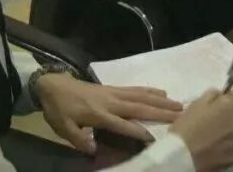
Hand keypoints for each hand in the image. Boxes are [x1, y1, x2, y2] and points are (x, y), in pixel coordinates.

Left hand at [35, 73, 182, 154]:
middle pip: (138, 107)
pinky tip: (161, 92)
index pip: (122, 124)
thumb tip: (94, 148)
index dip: (138, 131)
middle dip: (160, 112)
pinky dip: (150, 90)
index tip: (155, 137)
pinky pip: (135, 89)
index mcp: (99, 114)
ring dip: (160, 100)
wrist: (53, 85)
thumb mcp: (62, 128)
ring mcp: (113, 93)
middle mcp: (110, 102)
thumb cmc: (58, 109)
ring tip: (177, 104)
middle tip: (180, 115)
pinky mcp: (113, 88)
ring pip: (140, 96)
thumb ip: (78, 139)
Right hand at [170, 87, 232, 171]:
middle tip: (212, 123)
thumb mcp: (196, 104)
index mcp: (229, 106)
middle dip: (229, 117)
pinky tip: (217, 149)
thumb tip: (222, 95)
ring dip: (230, 132)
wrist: (182, 156)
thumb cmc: (187, 127)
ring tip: (213, 139)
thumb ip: (213, 95)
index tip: (228, 99)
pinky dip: (230, 147)